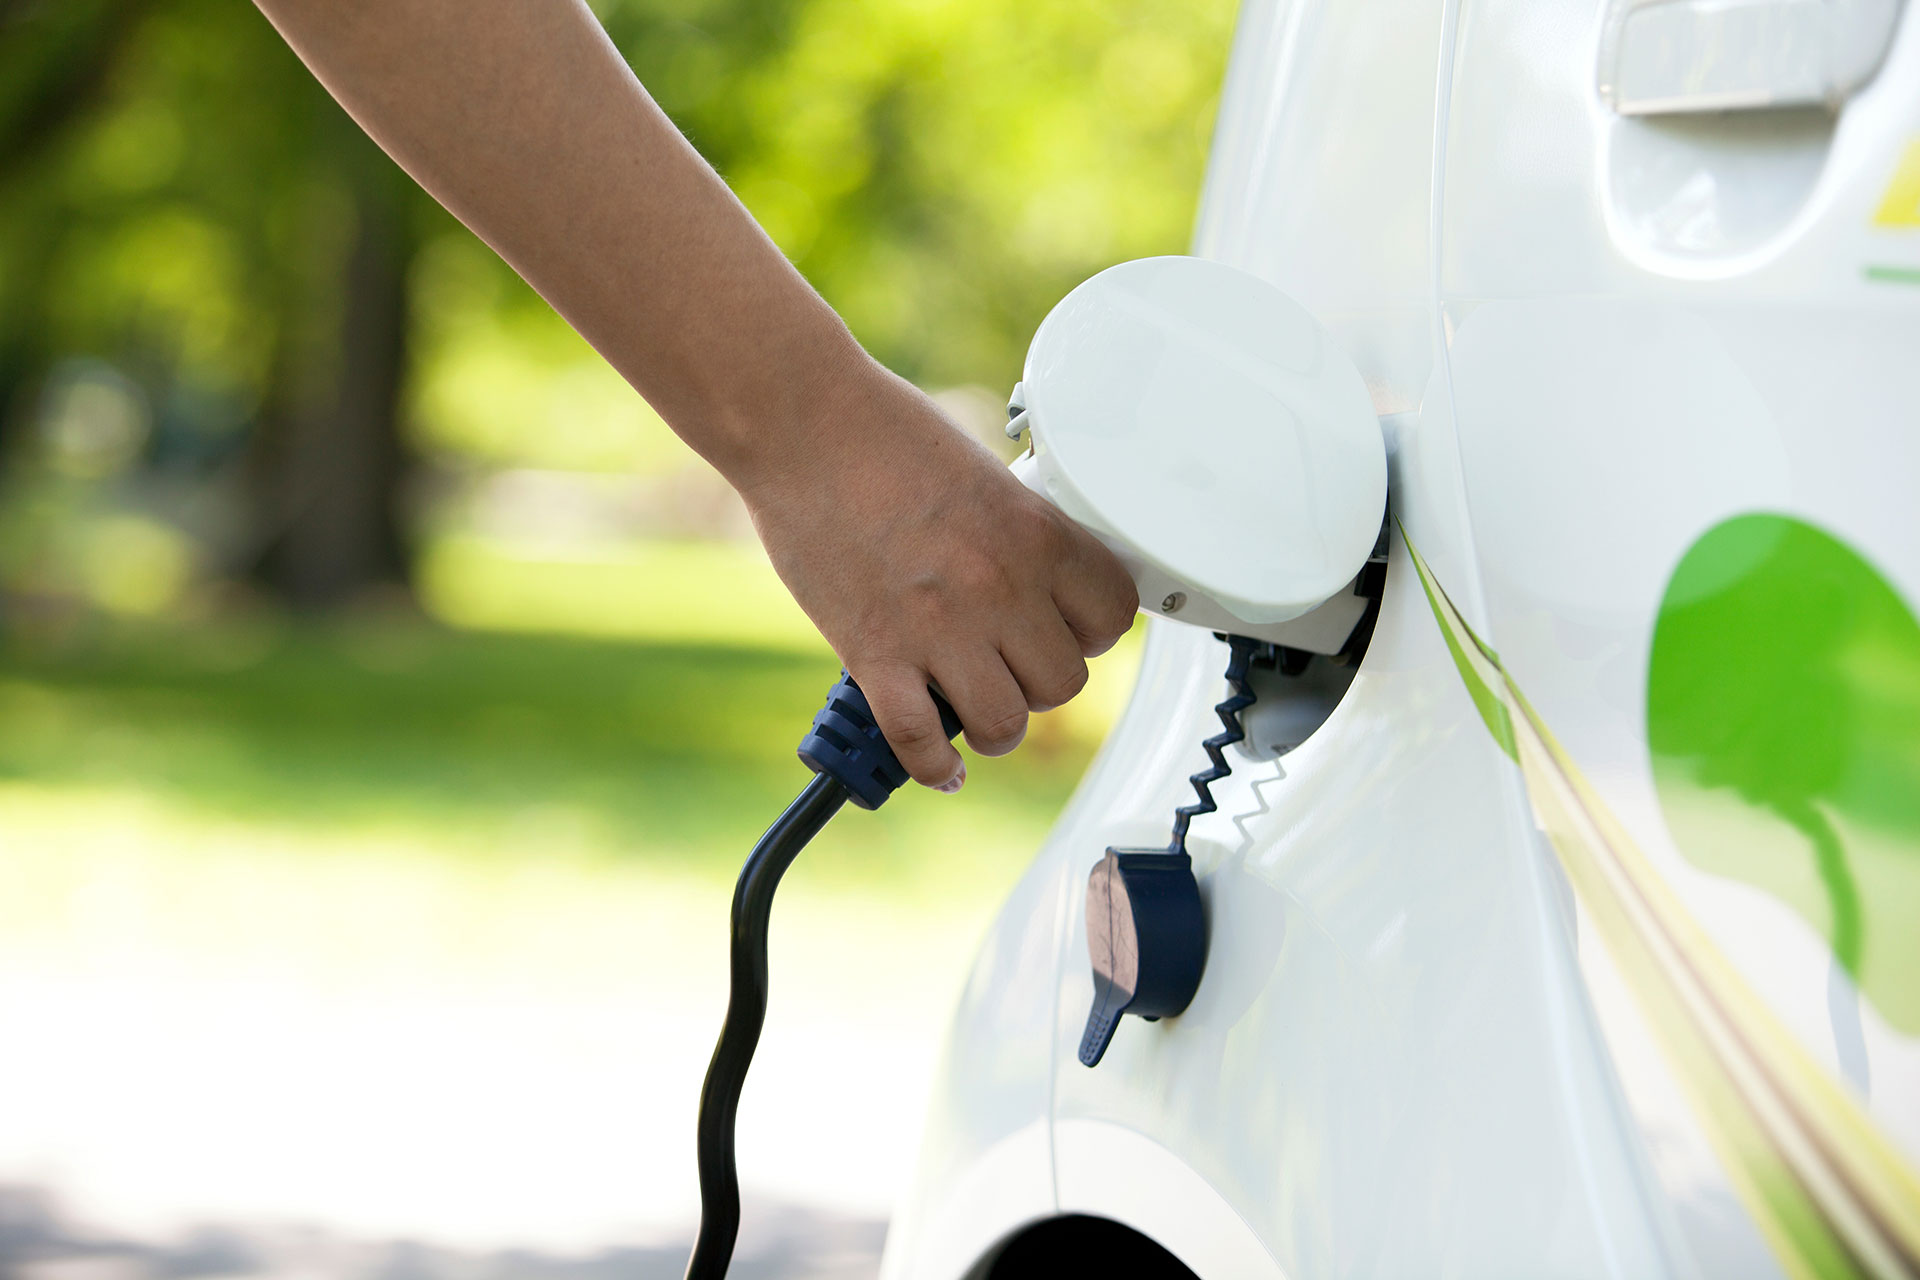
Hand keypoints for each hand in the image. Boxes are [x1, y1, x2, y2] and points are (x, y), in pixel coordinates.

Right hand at [742, 361, 1137, 790]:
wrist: (802, 424)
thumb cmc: (882, 434)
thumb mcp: (984, 474)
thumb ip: (1016, 535)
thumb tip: (1031, 583)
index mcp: (1035, 533)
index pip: (1111, 616)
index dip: (1092, 632)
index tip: (1070, 631)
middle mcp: (998, 586)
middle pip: (1064, 684)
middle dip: (1040, 682)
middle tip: (1013, 666)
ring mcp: (937, 628)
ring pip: (1004, 724)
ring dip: (993, 725)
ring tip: (976, 709)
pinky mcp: (875, 655)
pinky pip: (921, 742)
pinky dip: (933, 766)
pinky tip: (939, 764)